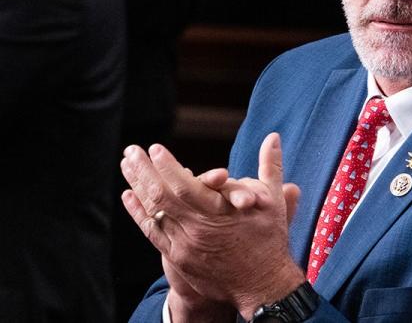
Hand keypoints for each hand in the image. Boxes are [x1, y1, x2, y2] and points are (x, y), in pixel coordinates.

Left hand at [120, 133, 304, 319]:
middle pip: (162, 196)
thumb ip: (270, 166)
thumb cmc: (269, 239)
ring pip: (153, 212)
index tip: (155, 149)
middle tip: (132, 151)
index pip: (184, 185)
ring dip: (137, 186)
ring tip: (127, 165)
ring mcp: (185, 245)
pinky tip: (129, 196)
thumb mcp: (274, 201)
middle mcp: (199, 228)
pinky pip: (152, 232)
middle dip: (144, 170)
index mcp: (220, 213)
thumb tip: (272, 137)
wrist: (261, 284)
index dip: (167, 166)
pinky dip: (139, 213)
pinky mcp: (178, 257)